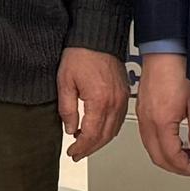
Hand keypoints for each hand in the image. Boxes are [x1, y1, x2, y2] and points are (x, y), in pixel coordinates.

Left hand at [57, 46, 130, 160]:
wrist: (98, 37)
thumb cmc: (81, 54)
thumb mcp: (65, 82)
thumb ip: (67, 109)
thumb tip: (70, 128)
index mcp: (99, 101)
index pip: (90, 135)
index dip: (80, 147)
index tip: (72, 152)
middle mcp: (114, 102)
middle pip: (104, 137)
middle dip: (90, 149)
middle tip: (78, 154)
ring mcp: (122, 99)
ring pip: (113, 131)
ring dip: (99, 142)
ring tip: (86, 145)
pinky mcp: (124, 94)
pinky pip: (119, 120)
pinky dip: (108, 130)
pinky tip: (98, 131)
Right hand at [135, 53, 189, 178]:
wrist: (165, 50)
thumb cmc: (180, 69)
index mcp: (162, 121)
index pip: (171, 156)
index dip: (184, 168)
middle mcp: (148, 120)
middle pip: (157, 156)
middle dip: (174, 167)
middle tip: (189, 168)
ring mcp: (142, 114)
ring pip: (149, 147)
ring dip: (165, 156)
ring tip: (183, 155)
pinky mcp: (141, 108)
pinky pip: (146, 135)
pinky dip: (158, 144)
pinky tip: (171, 139)